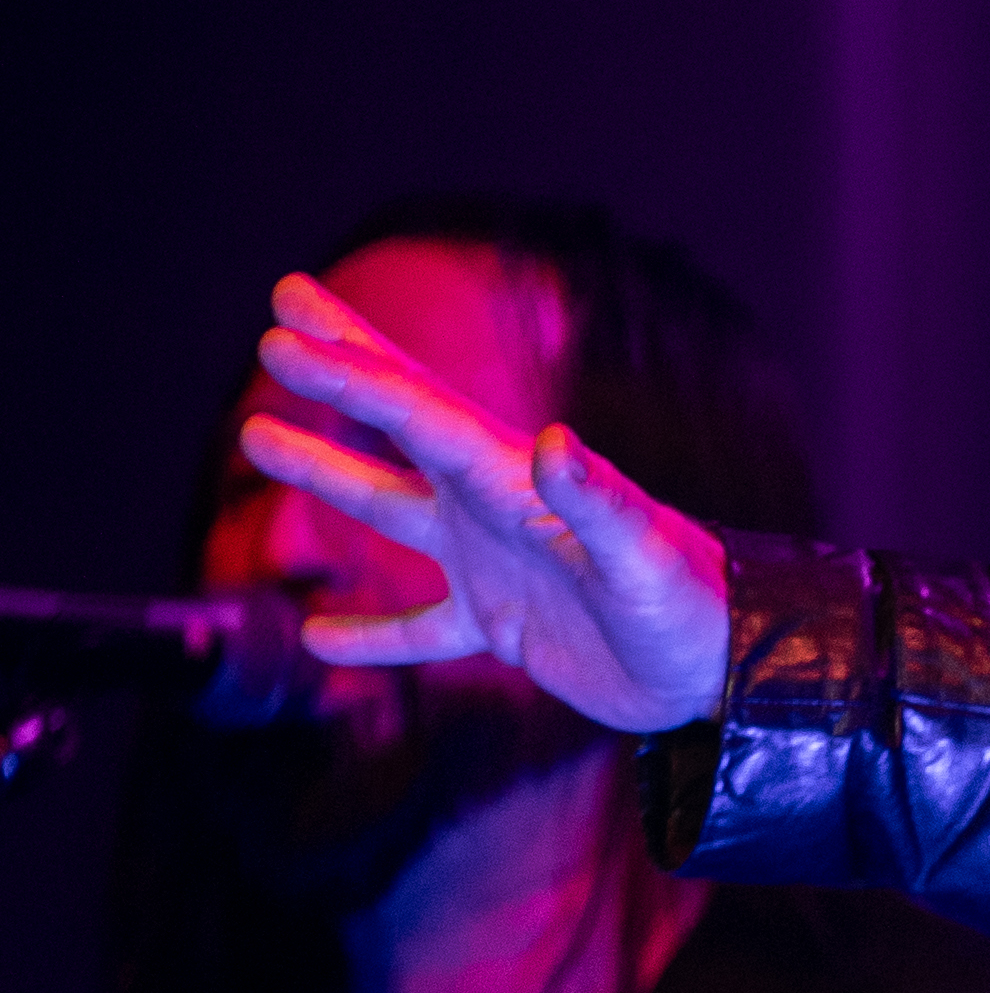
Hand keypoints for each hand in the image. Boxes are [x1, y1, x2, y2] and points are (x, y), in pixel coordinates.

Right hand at [245, 272, 736, 731]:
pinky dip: (371, 635)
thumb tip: (551, 440)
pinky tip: (317, 637)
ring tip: (257, 435)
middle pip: (404, 428)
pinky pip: (421, 628)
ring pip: (393, 513)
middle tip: (277, 322)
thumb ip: (599, 502)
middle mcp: (501, 508)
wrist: (729, 670)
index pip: (422, 415)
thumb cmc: (696, 609)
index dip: (352, 373)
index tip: (286, 329)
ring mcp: (498, 564)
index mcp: (522, 484)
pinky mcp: (505, 625)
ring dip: (329, 477)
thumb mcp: (647, 557)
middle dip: (342, 375)